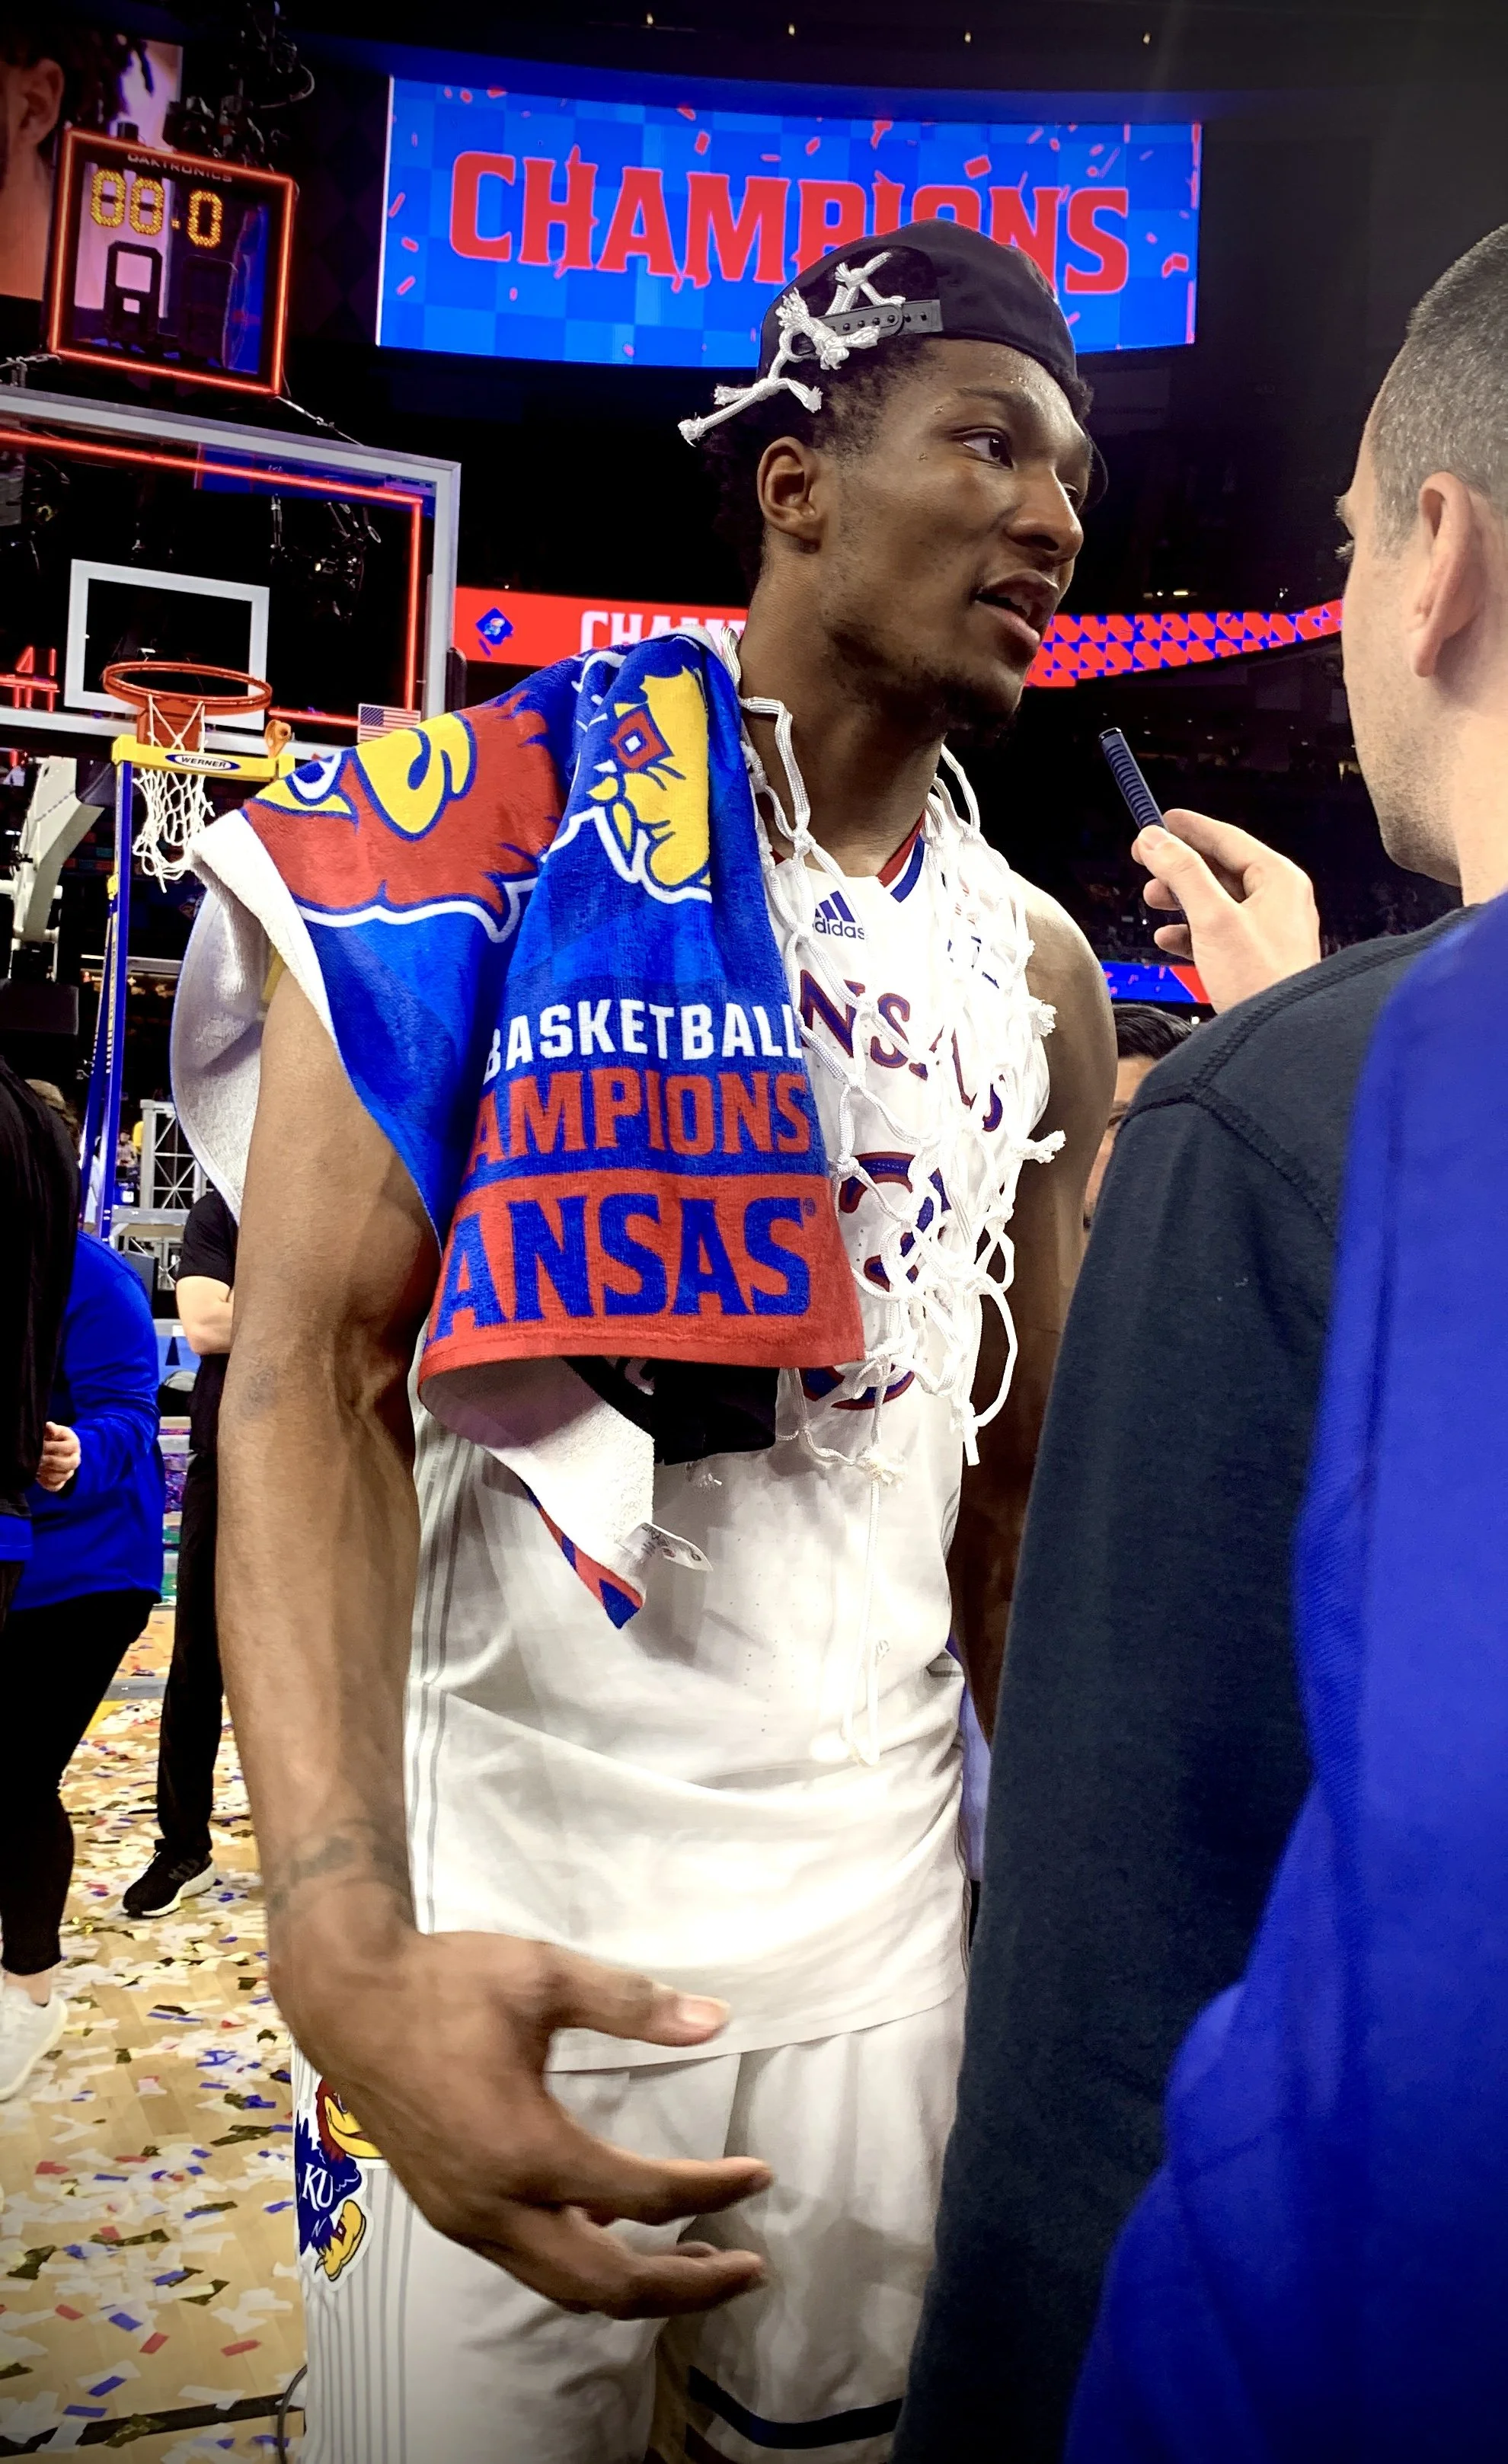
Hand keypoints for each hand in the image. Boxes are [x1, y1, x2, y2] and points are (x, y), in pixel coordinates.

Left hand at [35, 1422, 80, 1491]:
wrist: (50, 1447)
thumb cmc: (50, 1437)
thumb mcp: (51, 1430)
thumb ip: (51, 1429)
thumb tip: (49, 1427)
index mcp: (74, 1444)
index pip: (68, 1448)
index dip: (54, 1447)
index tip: (42, 1445)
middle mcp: (75, 1459)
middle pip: (70, 1464)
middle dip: (52, 1461)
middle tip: (39, 1458)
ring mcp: (69, 1472)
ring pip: (64, 1476)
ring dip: (48, 1472)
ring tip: (37, 1467)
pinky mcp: (61, 1482)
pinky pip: (56, 1486)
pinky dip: (46, 1483)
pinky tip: (38, 1476)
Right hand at [280, 1924, 771, 2317]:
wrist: (348, 1999)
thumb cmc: (446, 1982)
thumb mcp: (544, 1976)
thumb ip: (631, 2003)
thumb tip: (716, 2019)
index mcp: (525, 2149)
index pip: (640, 2195)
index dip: (710, 2189)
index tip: (759, 2173)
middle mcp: (494, 2205)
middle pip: (605, 2284)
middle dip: (683, 2287)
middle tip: (747, 2270)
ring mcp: (465, 2219)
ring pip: (563, 2288)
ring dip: (635, 2288)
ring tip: (697, 2268)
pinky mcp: (450, 2213)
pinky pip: (529, 2265)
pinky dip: (586, 2267)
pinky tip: (616, 2237)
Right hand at [1133, 809, 1321, 1012]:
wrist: (1281, 1038)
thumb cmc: (1262, 979)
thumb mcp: (1213, 917)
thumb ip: (1182, 873)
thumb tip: (1154, 840)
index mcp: (1278, 880)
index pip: (1228, 838)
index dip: (1190, 828)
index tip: (1161, 820)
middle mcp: (1279, 902)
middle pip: (1220, 869)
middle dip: (1180, 868)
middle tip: (1146, 864)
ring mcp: (1269, 932)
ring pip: (1217, 903)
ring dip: (1181, 901)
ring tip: (1154, 902)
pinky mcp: (1256, 960)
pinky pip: (1219, 934)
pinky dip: (1191, 933)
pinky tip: (1169, 940)